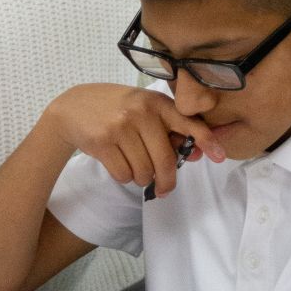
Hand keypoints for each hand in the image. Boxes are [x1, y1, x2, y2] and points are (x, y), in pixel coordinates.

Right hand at [48, 84, 224, 198]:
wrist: (72, 108)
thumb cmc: (115, 111)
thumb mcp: (143, 110)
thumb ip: (168, 130)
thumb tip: (195, 154)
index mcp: (156, 102)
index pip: (188, 122)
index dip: (206, 140)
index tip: (219, 156)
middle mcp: (141, 112)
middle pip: (165, 160)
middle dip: (166, 180)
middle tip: (164, 188)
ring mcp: (120, 126)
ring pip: (144, 171)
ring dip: (141, 177)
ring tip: (132, 164)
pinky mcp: (102, 141)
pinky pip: (124, 174)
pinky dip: (124, 176)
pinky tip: (117, 162)